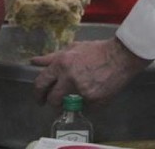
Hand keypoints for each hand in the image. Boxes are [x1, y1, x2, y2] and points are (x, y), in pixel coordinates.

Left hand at [32, 37, 149, 106]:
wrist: (120, 57)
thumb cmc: (97, 50)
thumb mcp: (73, 48)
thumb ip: (52, 57)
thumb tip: (35, 61)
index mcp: (62, 64)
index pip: (42, 82)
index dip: (38, 92)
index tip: (39, 97)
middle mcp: (69, 78)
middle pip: (53, 98)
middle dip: (51, 102)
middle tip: (53, 102)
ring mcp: (82, 91)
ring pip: (70, 104)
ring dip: (71, 103)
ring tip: (77, 95)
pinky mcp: (94, 100)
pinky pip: (86, 107)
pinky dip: (88, 103)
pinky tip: (95, 93)